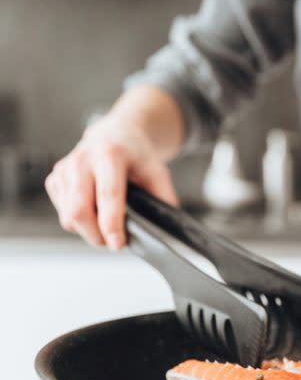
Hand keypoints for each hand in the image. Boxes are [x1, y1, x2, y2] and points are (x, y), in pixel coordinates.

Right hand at [45, 116, 177, 249]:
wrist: (115, 135)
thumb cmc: (136, 156)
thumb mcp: (157, 171)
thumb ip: (163, 197)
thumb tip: (167, 226)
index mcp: (110, 155)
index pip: (108, 195)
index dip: (112, 224)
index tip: (118, 244)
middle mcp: (83, 159)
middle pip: (79, 209)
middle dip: (96, 235)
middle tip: (113, 243)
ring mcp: (65, 168)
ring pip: (68, 215)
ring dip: (87, 231)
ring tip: (105, 228)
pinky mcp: (55, 178)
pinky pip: (62, 212)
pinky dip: (77, 222)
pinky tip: (94, 214)